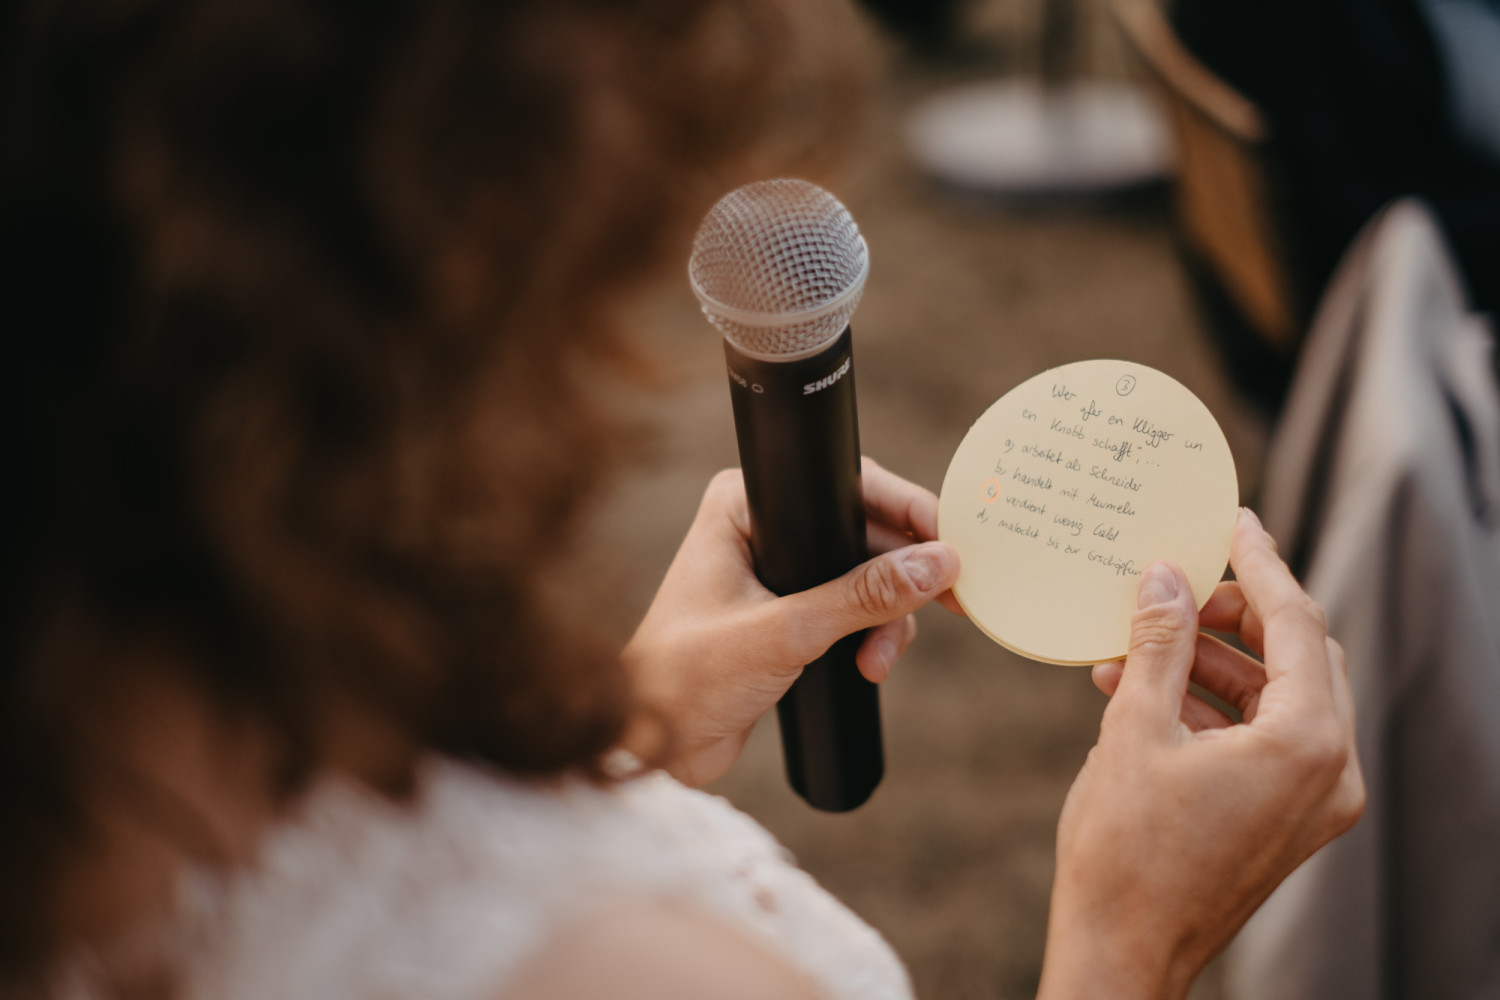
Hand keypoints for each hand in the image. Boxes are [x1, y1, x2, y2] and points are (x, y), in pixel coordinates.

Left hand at [620, 458, 961, 786]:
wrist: (652, 745)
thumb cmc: (686, 679)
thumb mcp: (785, 634)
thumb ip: (862, 597)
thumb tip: (938, 564)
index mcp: (744, 504)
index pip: (844, 485)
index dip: (906, 509)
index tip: (953, 539)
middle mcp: (762, 527)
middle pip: (864, 533)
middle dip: (901, 579)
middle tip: (953, 604)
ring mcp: (776, 570)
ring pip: (865, 576)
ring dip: (886, 618)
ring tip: (877, 661)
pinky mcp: (787, 612)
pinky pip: (852, 609)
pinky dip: (870, 634)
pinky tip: (869, 665)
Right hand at [1037, 509, 1364, 999]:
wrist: (1121, 950)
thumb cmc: (1125, 850)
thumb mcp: (1133, 728)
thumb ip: (1158, 643)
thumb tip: (1165, 577)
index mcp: (1307, 745)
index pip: (1296, 624)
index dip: (1259, 564)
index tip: (1232, 521)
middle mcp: (1332, 772)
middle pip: (1299, 655)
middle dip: (1235, 613)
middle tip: (1178, 585)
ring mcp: (1315, 801)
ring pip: (1279, 696)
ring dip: (1213, 661)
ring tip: (1141, 641)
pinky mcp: (1287, 819)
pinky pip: (1265, 737)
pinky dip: (1213, 707)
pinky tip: (1144, 690)